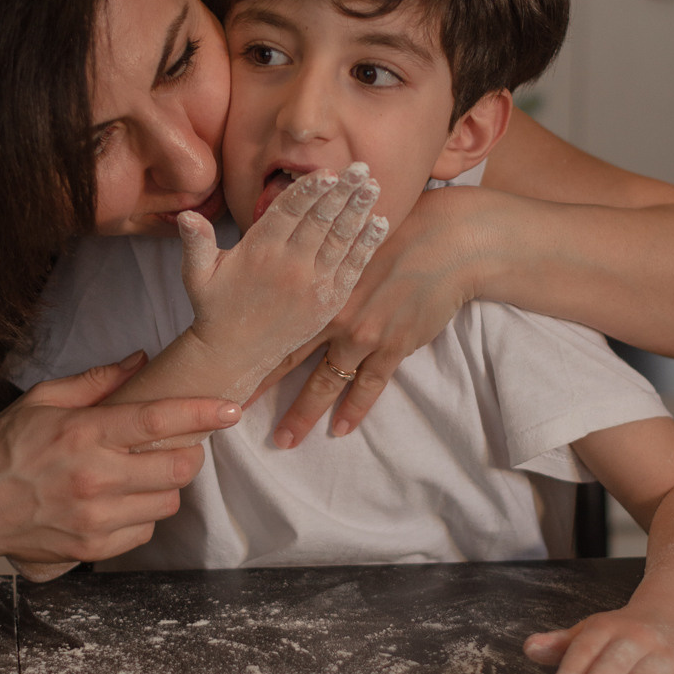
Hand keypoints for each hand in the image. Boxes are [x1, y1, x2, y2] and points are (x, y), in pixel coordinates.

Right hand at [0, 353, 241, 575]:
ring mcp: (96, 517)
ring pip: (168, 502)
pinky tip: (122, 502)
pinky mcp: (93, 547)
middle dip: (189, 452)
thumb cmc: (3, 451)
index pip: (158, 419)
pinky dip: (143, 516)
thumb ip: (96, 381)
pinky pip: (146, 532)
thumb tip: (140, 360)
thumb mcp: (41, 400)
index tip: (228, 408)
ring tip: (141, 474)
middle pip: (178, 466)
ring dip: (165, 486)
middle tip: (177, 444)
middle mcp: (95, 477)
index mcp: (84, 434)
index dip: (201, 412)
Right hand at [178, 163, 387, 394]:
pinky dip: (367, 245)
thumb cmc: (215, 307)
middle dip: (342, 191)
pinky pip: (352, 268)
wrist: (235, 354)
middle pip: (320, 221)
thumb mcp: (197, 275)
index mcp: (259, 252)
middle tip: (362, 166)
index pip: (288, 212)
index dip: (309, 190)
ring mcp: (312, 284)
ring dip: (359, 211)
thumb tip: (185, 215)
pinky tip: (380, 222)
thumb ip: (196, 242)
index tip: (328, 171)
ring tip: (374, 185)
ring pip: (340, 240)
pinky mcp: (329, 301)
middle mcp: (289, 266)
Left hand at [258, 185, 482, 447]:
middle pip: (290, 360)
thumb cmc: (397, 233)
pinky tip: (340, 430)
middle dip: (263, 389)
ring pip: (327, 383)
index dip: (251, 348)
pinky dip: (354, 410)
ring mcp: (365, 336)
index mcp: (319, 289)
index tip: (227, 367)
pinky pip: (370, 387)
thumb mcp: (348, 243)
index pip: (275, 325)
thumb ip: (321, 264)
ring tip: (286, 440)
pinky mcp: (394, 347)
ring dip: (305, 413)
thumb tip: (293, 274)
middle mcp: (335, 317)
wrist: (446, 242)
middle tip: (235, 412)